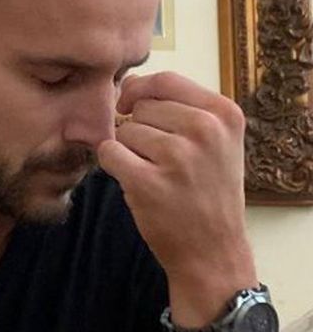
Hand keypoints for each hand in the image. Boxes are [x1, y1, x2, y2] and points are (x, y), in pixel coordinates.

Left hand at [98, 72, 254, 321]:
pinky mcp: (148, 182)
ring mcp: (177, 156)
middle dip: (139, 130)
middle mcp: (204, 130)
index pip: (165, 80)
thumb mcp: (217, 142)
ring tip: (155, 174)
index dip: (139, 91)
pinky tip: (134, 181)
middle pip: (141, 107)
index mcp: (224, 114)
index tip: (131, 107)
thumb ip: (181, 108)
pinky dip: (112, 165)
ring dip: (129, 151)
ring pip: (124, 131)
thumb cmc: (208, 193)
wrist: (213, 251)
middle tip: (160, 160)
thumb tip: (128, 85)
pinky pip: (109, 152)